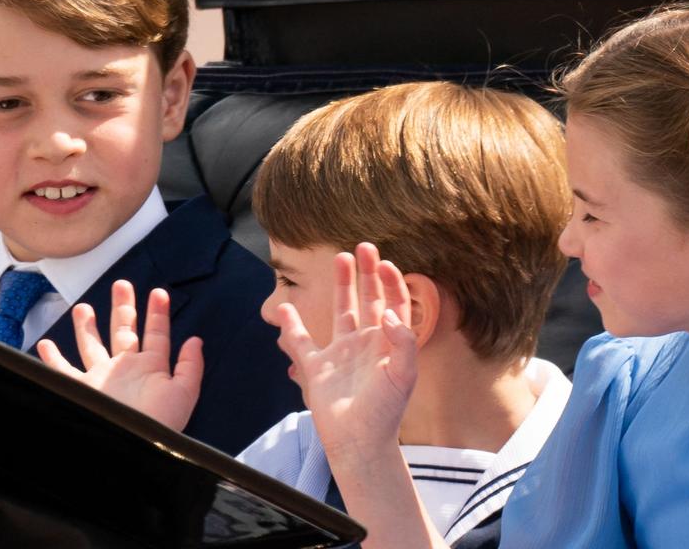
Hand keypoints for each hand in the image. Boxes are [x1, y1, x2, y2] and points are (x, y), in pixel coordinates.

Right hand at [37, 280, 202, 431]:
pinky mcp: (81, 390)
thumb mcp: (183, 393)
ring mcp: (102, 379)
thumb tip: (195, 340)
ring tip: (83, 307)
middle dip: (123, 308)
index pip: (156, 334)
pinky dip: (52, 359)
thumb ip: (190, 365)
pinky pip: (63, 371)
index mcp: (151, 368)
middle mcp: (125, 370)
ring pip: (92, 346)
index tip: (159, 293)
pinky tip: (46, 345)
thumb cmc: (159, 425)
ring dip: (88, 326)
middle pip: (123, 331)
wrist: (131, 448)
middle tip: (121, 285)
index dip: (158, 313)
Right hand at [275, 243, 418, 455]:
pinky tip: (284, 307)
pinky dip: (292, 325)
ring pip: (341, 311)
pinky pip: (302, 342)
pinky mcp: (318, 368)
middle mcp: (367, 343)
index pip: (394, 304)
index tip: (385, 263)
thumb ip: (403, 342)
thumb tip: (390, 313)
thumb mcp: (404, 375)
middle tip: (364, 246)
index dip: (391, 283)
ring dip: (341, 286)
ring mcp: (342, 353)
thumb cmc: (385, 411)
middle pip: (369, 299)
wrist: (359, 442)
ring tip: (341, 258)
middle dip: (368, 273)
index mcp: (389, 343)